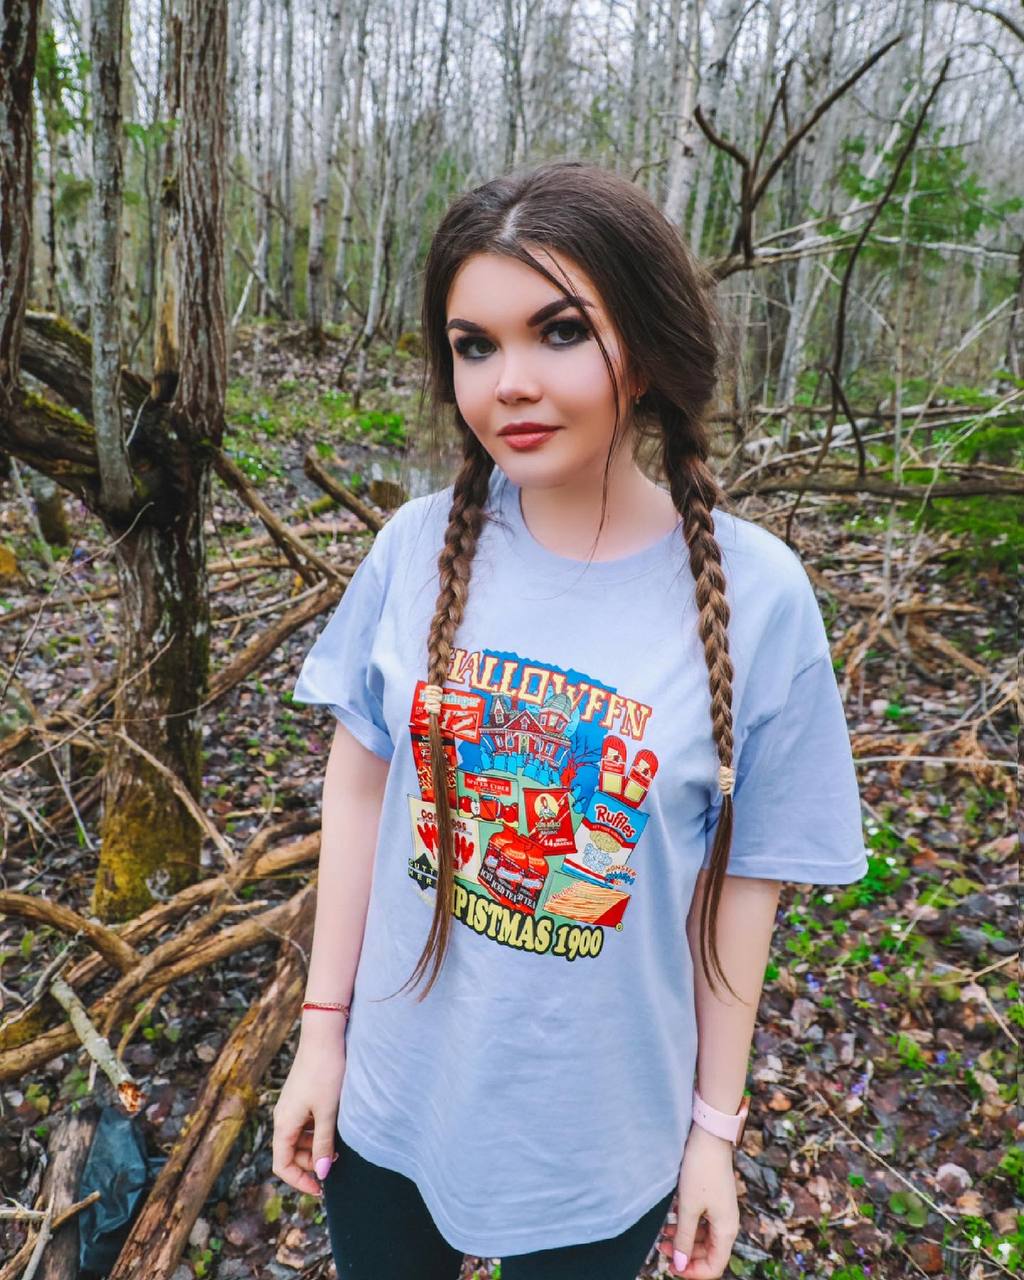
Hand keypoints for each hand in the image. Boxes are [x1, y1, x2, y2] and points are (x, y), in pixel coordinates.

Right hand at [272, 1029, 346, 1196]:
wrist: (324, 1035)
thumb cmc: (326, 1073)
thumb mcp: (328, 1113)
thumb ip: (323, 1144)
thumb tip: (321, 1174)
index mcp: (283, 1124)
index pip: (282, 1165)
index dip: (299, 1181)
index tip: (321, 1188)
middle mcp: (283, 1117)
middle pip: (291, 1154)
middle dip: (311, 1164)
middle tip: (337, 1164)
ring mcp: (292, 1106)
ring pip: (299, 1139)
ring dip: (316, 1147)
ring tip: (340, 1147)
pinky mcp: (302, 1096)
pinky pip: (305, 1124)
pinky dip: (318, 1132)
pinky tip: (336, 1128)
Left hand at [669, 1125, 739, 1277]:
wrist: (709, 1136)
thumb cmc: (700, 1170)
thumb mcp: (688, 1207)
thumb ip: (684, 1238)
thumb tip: (679, 1265)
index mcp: (726, 1230)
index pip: (714, 1266)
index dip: (693, 1272)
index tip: (672, 1267)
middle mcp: (727, 1224)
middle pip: (708, 1253)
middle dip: (685, 1255)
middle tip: (661, 1249)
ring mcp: (721, 1211)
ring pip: (703, 1238)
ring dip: (684, 1240)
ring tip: (662, 1236)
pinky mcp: (714, 1200)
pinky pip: (702, 1222)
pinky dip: (687, 1225)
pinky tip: (671, 1220)